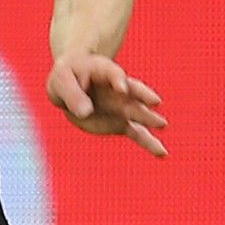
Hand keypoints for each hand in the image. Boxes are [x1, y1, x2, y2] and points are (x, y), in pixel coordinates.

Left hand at [46, 53, 168, 156]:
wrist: (71, 85)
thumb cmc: (67, 76)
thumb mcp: (61, 80)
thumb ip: (72, 94)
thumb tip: (85, 112)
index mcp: (103, 70)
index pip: (113, 73)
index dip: (117, 79)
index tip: (121, 87)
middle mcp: (118, 89)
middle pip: (132, 92)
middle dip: (143, 97)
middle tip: (155, 102)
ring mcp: (121, 106)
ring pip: (138, 114)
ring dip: (149, 120)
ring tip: (162, 125)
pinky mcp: (120, 123)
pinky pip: (137, 133)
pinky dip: (149, 143)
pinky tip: (162, 153)